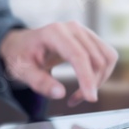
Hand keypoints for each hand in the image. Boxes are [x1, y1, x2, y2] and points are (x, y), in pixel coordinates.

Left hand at [0, 22, 118, 106]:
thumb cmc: (21, 56)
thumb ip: (40, 83)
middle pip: (96, 59)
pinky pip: (107, 58)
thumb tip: (60, 94)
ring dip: (99, 80)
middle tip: (74, 100)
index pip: (79, 56)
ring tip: (80, 94)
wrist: (23, 45)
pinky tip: (85, 85)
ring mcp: (84, 32)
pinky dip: (101, 75)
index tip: (90, 98)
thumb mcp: (23, 71)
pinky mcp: (91, 39)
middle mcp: (73, 28)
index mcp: (55, 33)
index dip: (87, 78)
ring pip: (107, 58)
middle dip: (91, 84)